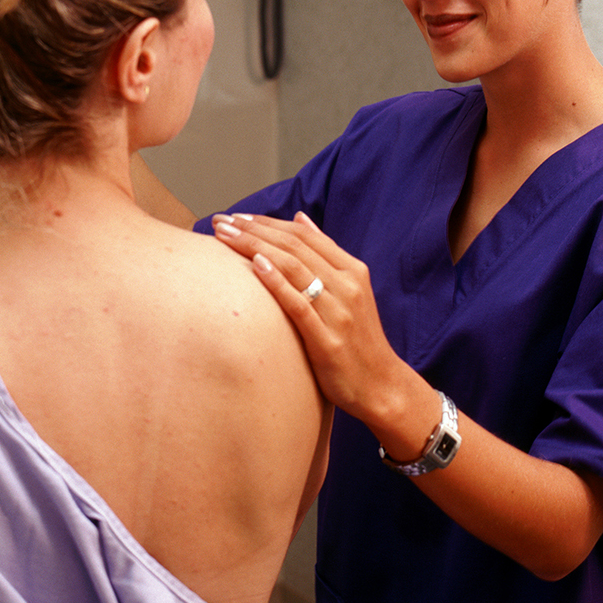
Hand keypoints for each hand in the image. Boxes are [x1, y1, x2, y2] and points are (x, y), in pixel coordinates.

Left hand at [213, 211, 422, 426]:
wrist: (382, 386)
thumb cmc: (358, 340)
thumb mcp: (350, 291)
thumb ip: (326, 256)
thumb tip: (300, 219)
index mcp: (352, 271)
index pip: (304, 235)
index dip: (268, 222)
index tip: (237, 216)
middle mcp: (347, 286)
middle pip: (294, 247)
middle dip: (253, 230)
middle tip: (220, 221)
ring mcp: (339, 312)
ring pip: (293, 268)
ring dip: (255, 247)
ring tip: (224, 237)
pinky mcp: (328, 341)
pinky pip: (299, 305)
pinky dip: (276, 282)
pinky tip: (255, 266)